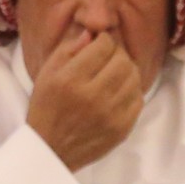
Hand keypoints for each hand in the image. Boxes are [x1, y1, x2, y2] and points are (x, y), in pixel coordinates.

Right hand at [25, 27, 144, 168]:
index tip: (99, 43)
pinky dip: (131, 90)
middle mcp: (92, 96)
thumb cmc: (46, 107)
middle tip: (109, 57)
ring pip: (134, 78)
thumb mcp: (47, 73)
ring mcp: (110, 115)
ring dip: (127, 70)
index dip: (103, 39)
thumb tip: (92, 33)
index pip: (104, 45)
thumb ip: (69, 48)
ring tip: (115, 73)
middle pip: (122, 60)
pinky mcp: (121, 129)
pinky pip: (138, 99)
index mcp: (71, 80)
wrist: (50, 150)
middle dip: (117, 53)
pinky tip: (119, 91)